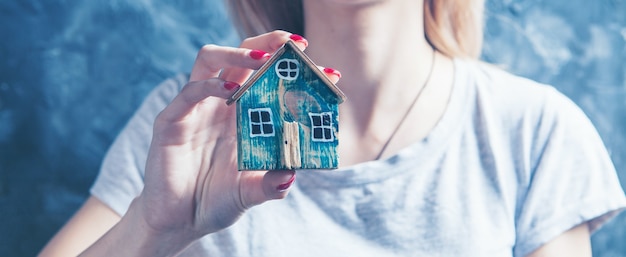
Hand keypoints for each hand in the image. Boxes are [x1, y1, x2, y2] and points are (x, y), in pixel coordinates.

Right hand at [135, 31, 311, 243]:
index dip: (298, 72)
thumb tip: (292, 175)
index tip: (331, 74)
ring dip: (238, 54)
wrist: (180, 223)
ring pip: (211, 60)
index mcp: (244, 115)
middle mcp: (222, 105)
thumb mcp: (251, 193)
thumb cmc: (216, 202)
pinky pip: (189, 92)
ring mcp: (196, 109)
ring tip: (263, 60)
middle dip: (269, 44)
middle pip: (243, 56)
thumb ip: (271, 185)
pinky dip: (209, 87)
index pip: (271, 79)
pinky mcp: (172, 121)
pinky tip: (230, 93)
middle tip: (296, 45)